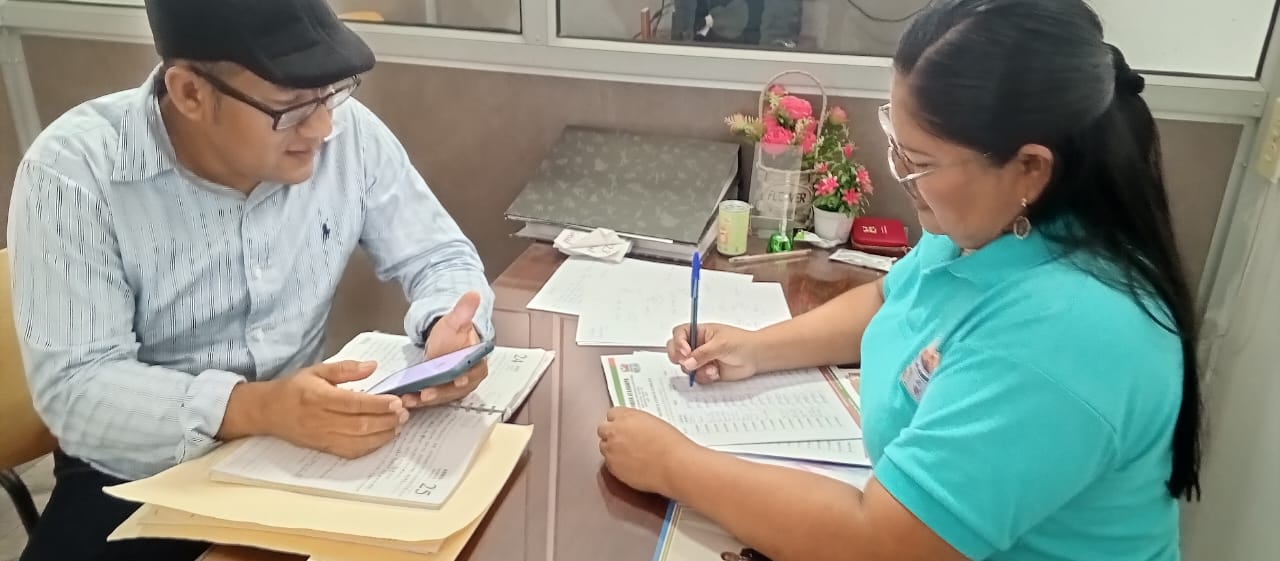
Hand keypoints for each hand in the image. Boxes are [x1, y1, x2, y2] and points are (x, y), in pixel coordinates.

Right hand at [229, 361, 408, 458]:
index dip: (378, 404)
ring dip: (382, 435)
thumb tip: (372, 366)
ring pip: (357, 442)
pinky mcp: (324, 449)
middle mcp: (321, 420)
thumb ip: (346, 368)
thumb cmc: (294, 388)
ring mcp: (322, 437)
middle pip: (359, 425)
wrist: (267, 411)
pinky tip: (383, 438)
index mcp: (318, 397)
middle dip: (386, 421)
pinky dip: (370, 447)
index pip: (353, 403)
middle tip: (404, 413)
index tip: (396, 401)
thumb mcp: (317, 370)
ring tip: (399, 425)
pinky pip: (350, 452)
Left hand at [403, 291, 488, 407]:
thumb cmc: (453, 334)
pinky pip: (431, 398)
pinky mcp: (440, 393)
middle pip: (456, 389)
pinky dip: (419, 400)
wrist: (444, 341)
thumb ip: (465, 310)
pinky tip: (407, 399)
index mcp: (478, 362)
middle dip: (441, 392)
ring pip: (442, 396)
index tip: (459, 379)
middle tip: (427, 393)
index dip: (467, 377)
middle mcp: (469, 379)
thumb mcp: (456, 320)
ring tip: (411, 398)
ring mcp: (454, 388)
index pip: (475, 371)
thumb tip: (473, 295)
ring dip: (427, 399)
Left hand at [597, 407, 699, 494]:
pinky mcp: (612, 467)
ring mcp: (611, 450)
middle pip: (603, 429)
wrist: (673, 465)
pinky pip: (609, 463)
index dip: (619, 421)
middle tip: (625, 441)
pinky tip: (633, 466)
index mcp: (626, 416)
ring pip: (604, 447)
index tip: (624, 426)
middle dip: (612, 434)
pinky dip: (618, 464)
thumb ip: (637, 423)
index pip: (612, 413)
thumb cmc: (670, 444)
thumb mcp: (653, 423)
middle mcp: (615, 431)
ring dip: (613, 449)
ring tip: (631, 455)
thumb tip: (632, 428)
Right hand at [667, 323, 760, 383]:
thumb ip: (702, 353)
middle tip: (687, 363)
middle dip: (678, 358)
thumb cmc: (742, 343)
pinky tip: (716, 373)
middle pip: (676, 351)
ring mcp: (701, 359)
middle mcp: (697, 345)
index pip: (679, 334)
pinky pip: (697, 377)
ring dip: (696, 370)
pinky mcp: (706, 371)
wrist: (756, 357)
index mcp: (699, 332)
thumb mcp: (721, 344)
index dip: (678, 343)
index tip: (685, 352)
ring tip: (712, 368)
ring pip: (686, 367)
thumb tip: (687, 362)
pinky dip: (705, 377)